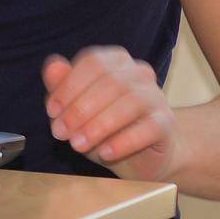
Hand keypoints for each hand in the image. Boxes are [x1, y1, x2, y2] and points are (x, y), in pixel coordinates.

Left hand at [43, 47, 180, 181]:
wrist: (142, 158)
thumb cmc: (103, 128)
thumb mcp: (75, 108)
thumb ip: (61, 86)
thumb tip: (53, 66)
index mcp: (115, 60)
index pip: (92, 63)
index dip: (68, 86)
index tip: (52, 112)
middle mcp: (139, 73)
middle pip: (109, 82)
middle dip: (79, 109)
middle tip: (60, 133)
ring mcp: (156, 97)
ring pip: (129, 103)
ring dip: (98, 126)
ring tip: (78, 144)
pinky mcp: (167, 124)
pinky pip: (148, 129)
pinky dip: (123, 142)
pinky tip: (105, 153)